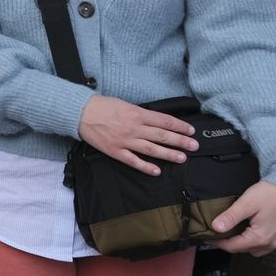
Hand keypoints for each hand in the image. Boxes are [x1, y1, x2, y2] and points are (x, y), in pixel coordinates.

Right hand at [77, 95, 198, 175]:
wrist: (81, 113)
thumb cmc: (102, 106)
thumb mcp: (125, 104)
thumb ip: (140, 113)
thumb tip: (156, 121)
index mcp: (137, 114)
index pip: (164, 121)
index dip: (180, 126)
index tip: (191, 130)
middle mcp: (134, 128)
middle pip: (162, 136)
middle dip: (181, 141)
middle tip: (194, 145)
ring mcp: (126, 141)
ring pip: (152, 149)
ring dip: (169, 154)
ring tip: (182, 158)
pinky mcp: (116, 151)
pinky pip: (134, 161)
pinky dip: (146, 167)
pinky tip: (157, 171)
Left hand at [208, 181, 275, 256]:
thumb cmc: (272, 193)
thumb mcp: (247, 203)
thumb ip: (230, 217)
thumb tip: (215, 228)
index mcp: (260, 238)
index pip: (233, 246)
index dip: (218, 242)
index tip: (208, 237)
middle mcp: (271, 243)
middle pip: (245, 249)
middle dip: (230, 243)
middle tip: (219, 234)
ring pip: (256, 249)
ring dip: (244, 244)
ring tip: (234, 232)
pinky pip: (267, 245)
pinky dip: (256, 241)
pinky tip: (251, 231)